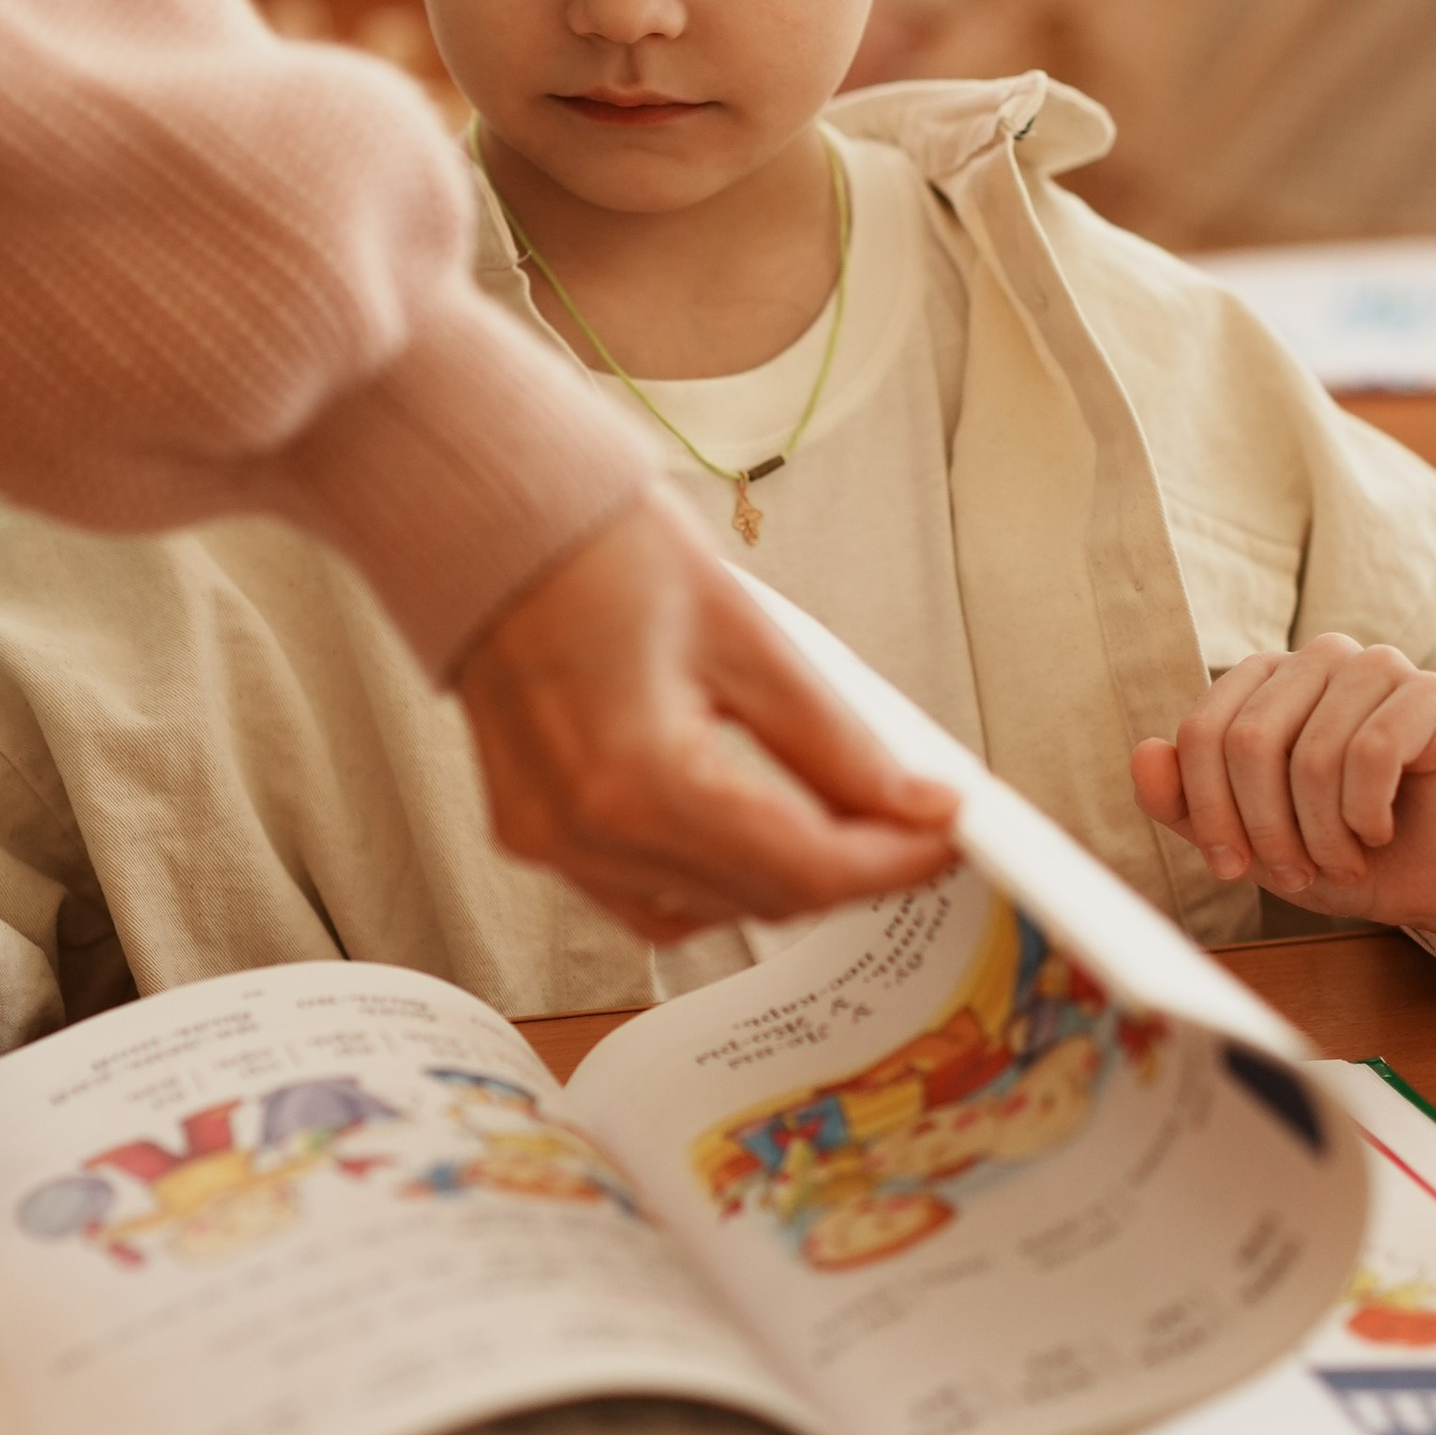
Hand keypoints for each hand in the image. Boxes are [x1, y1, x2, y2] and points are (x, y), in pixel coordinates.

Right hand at [453, 492, 960, 939]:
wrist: (488, 522)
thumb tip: (913, 800)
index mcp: (639, 778)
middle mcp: (584, 830)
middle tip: (908, 818)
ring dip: (780, 878)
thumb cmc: (599, 549)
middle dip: (850, 866)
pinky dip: (707, 877)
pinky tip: (742, 825)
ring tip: (834, 814)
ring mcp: (549, 842)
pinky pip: (641, 896)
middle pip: (762, 898)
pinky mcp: (530, 834)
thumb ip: (834, 738)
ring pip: (705, 912)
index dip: (893, 859)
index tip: (947, 833)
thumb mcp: (746, 635)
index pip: (805, 865)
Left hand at [1131, 639, 1435, 939]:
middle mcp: (1318, 659)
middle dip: (1264, 828)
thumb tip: (1143, 755)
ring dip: (1321, 833)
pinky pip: (1373, 752)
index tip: (1231, 868)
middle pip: (1249, 740)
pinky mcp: (1432, 693)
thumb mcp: (1248, 839)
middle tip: (1294, 875)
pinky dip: (1365, 814)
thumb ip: (1185, 803)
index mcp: (1265, 682)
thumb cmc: (1339, 849)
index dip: (1208, 810)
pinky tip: (1378, 832)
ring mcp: (1377, 666)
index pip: (1201, 731)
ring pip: (1311, 754)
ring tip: (1342, 860)